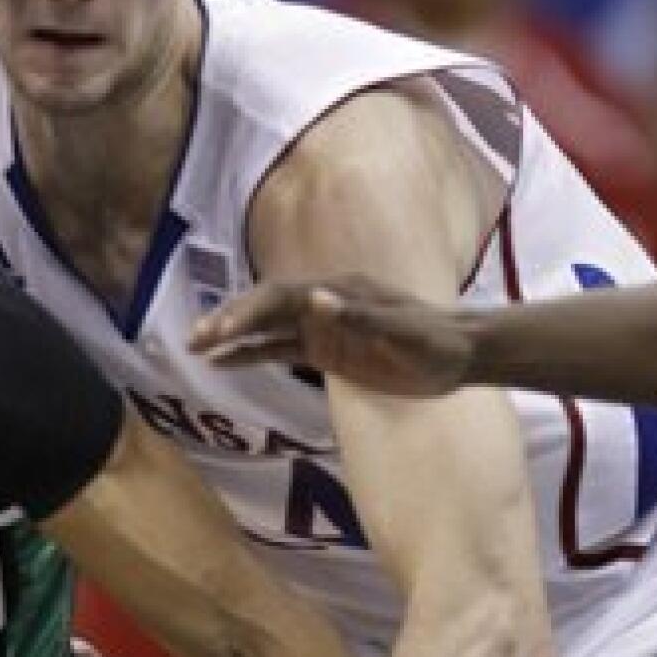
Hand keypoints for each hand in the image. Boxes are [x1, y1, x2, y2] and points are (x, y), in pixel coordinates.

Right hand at [192, 276, 474, 396]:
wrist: (461, 355)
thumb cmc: (437, 343)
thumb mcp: (405, 332)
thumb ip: (361, 317)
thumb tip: (316, 298)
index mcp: (340, 291)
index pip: (283, 296)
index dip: (250, 311)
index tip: (225, 331)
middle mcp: (324, 303)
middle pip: (265, 307)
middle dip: (229, 320)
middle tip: (195, 339)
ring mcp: (322, 327)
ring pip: (265, 329)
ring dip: (231, 337)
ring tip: (195, 349)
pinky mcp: (325, 351)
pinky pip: (277, 351)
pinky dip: (249, 356)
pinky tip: (223, 364)